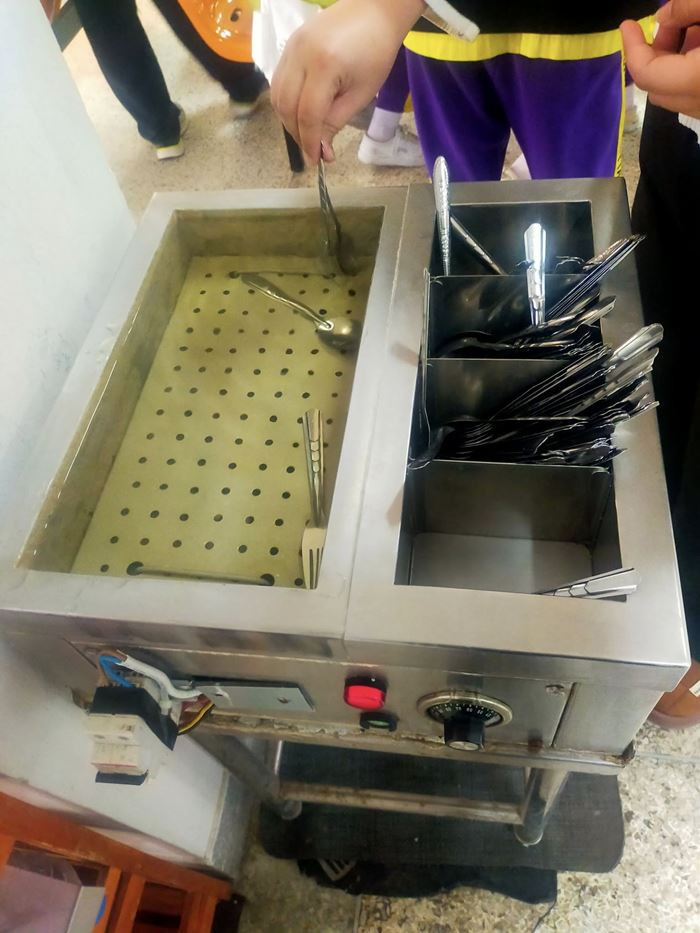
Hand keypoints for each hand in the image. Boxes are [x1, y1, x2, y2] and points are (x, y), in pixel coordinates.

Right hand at [271, 0, 425, 163]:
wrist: (373, 9)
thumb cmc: (376, 50)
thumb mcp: (361, 93)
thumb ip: (336, 122)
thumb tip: (321, 151)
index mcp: (324, 65)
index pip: (308, 114)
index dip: (310, 142)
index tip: (317, 161)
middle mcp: (300, 54)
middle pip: (287, 106)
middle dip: (298, 134)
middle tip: (313, 150)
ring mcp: (291, 47)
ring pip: (278, 95)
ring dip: (289, 120)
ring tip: (307, 133)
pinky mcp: (289, 45)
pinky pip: (279, 80)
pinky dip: (287, 102)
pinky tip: (301, 112)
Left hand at [621, 1, 699, 117]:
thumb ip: (689, 8)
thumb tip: (663, 17)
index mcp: (696, 80)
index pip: (648, 74)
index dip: (633, 48)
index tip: (628, 25)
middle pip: (659, 88)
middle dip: (655, 55)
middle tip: (667, 23)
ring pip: (678, 94)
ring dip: (675, 63)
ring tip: (690, 28)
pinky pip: (696, 96)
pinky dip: (691, 72)